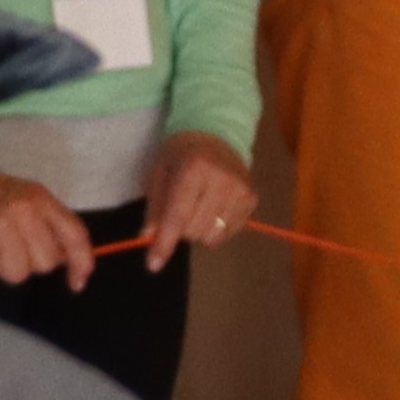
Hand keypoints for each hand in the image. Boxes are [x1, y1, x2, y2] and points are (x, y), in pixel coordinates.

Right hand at [0, 159, 104, 289]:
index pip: (74, 235)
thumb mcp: (23, 197)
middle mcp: (24, 211)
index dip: (81, 263)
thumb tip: (63, 260)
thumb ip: (45, 223)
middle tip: (7, 245)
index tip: (77, 283)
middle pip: (44, 264)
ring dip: (0, 266)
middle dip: (28, 262)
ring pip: (16, 274)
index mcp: (40, 199)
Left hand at [138, 132, 255, 265]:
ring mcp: (240, 190)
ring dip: (199, 230)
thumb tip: (148, 238)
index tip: (153, 265)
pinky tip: (213, 208)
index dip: (164, 243)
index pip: (178, 216)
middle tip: (180, 209)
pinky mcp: (251, 199)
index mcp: (194, 169)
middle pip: (194, 231)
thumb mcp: (159, 173)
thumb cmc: (181, 154)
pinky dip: (215, 228)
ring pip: (212, 236)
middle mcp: (222, 180)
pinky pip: (228, 233)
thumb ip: (154, 207)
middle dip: (181, 229)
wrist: (215, 134)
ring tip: (198, 207)